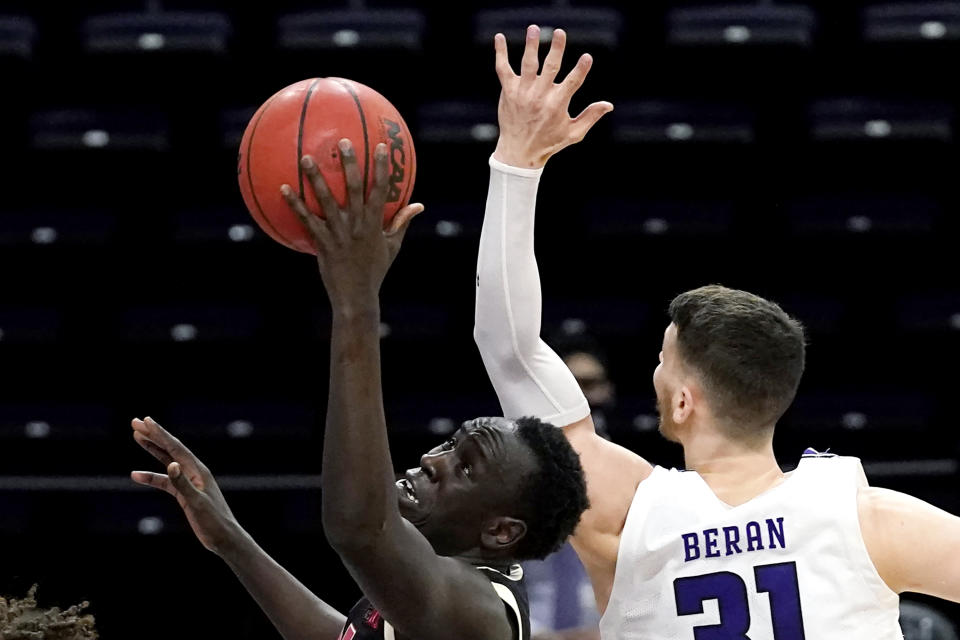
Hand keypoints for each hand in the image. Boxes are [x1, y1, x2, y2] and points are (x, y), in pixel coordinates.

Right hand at [130, 417, 244, 557]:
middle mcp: (193, 471)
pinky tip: (136, 475)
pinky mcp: (184, 493)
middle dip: (153, 435)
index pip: (176, 448)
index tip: (146, 421)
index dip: (160, 434)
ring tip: (136, 436)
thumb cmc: (214, 521)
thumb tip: (171, 465)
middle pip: (170, 449)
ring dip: (152, 449)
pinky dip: (151, 477)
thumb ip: (183, 484)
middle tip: (135, 422)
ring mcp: (189, 481)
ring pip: (166, 461)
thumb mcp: (197, 503)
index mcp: (198, 470)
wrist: (224, 538)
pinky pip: (164, 481)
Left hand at [281, 140, 423, 309]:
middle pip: (354, 188)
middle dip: (350, 164)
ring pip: (326, 201)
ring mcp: (338, 233)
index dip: (383, 168)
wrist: (356, 296)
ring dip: (316, 178)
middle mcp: (357, 225)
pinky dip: (295, 204)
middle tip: (343, 142)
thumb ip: (402, 222)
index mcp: (375, 223)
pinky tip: (283, 189)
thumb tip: (419, 205)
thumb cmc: (375, 270)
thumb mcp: (393, 246)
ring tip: (307, 158)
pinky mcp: (322, 242)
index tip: (382, 146)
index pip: (381, 190)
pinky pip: (307, 220)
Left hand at [493, 25, 612, 167]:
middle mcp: (540, 96)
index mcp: (557, 104)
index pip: (573, 82)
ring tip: (534, 28)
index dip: (581, 70)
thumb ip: (590, 117)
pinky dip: (500, 53)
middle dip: (556, 49)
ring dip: (531, 45)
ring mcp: (523, 92)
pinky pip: (503, 69)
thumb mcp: (573, 134)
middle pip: (550, 67)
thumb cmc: (549, 143)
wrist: (519, 153)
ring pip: (528, 64)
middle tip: (559, 32)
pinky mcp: (508, 91)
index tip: (587, 57)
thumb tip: (609, 105)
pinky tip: (500, 37)